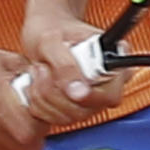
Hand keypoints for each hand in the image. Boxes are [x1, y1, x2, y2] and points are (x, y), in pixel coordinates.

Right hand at [0, 28, 46, 149]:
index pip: (34, 131)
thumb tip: (56, 94)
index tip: (39, 112)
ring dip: (15, 142)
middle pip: (26, 148)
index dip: (42, 123)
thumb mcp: (3, 59)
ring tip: (8, 120)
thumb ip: (32, 79)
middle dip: (33, 135)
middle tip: (27, 118)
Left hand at [19, 7, 130, 124]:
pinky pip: (54, 120)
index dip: (90, 95)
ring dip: (44, 96)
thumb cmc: (52, 30)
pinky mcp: (70, 110)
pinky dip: (38, 103)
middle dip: (56, 92)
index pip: (111, 94)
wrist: (42, 32)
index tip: (70, 88)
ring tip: (38, 70)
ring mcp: (89, 101)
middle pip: (87, 110)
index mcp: (112, 64)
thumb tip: (78, 92)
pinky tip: (36, 83)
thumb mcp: (52, 41)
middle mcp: (105, 86)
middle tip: (43, 68)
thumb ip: (65, 65)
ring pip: (68, 117)